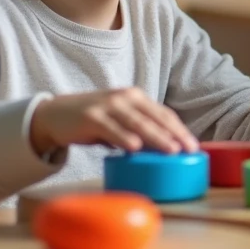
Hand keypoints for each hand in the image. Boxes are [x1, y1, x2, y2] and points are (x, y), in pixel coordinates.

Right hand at [30, 88, 199, 156]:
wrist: (54, 114)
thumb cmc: (93, 120)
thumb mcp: (120, 121)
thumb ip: (139, 129)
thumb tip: (164, 149)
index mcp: (135, 97)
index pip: (164, 114)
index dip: (180, 129)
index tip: (194, 146)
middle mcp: (125, 98)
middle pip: (156, 117)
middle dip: (175, 134)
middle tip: (190, 150)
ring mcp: (108, 106)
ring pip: (138, 123)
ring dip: (157, 137)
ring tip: (172, 150)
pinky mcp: (91, 117)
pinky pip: (112, 129)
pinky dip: (124, 137)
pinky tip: (135, 147)